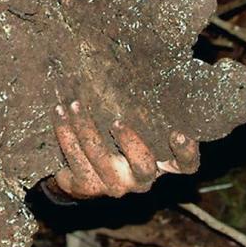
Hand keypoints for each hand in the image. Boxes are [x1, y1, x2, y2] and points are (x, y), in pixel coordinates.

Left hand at [43, 100, 199, 199]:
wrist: (81, 172)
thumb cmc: (117, 140)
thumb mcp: (137, 126)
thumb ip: (147, 110)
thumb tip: (149, 60)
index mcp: (161, 164)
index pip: (186, 165)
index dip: (185, 153)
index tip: (178, 133)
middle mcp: (141, 179)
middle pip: (143, 166)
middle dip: (129, 143)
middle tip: (116, 121)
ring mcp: (114, 185)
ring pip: (99, 158)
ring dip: (85, 128)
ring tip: (74, 104)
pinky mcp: (87, 186)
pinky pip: (74, 159)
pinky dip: (65, 134)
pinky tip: (59, 114)